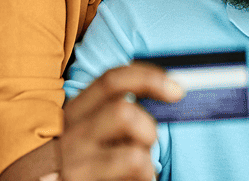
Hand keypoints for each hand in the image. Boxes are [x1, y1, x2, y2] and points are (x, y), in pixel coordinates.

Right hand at [60, 63, 184, 180]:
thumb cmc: (77, 162)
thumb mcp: (84, 130)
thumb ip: (109, 113)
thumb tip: (162, 92)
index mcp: (74, 113)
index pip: (111, 80)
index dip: (149, 78)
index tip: (177, 90)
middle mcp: (71, 136)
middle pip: (124, 113)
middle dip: (148, 129)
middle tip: (145, 146)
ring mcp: (75, 166)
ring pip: (135, 156)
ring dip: (146, 165)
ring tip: (137, 173)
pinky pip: (134, 180)